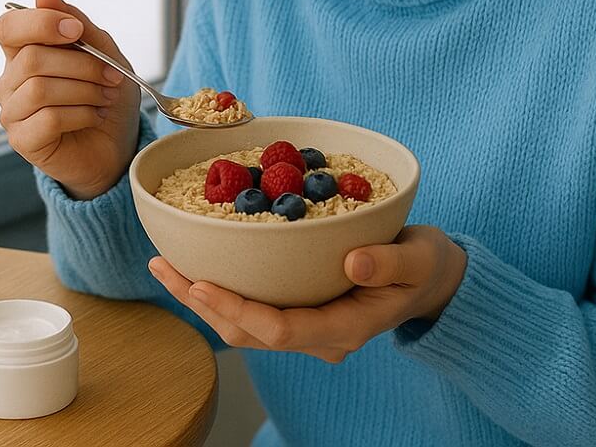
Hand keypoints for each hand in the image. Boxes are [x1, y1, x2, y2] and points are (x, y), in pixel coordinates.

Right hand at [0, 0, 141, 198]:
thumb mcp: (103, 51)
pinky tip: (94, 116)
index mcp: (24, 52)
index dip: (40, 23)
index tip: (76, 31)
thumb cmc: (106, 94)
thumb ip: (76, 23)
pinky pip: (48, 119)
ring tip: (106, 96)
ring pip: (40, 88)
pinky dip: (81, 114)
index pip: (8, 26)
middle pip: (32, 58)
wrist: (118, 142)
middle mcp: (9, 80)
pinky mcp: (22, 140)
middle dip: (82, 64)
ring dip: (85, 90)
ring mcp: (12, 112)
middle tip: (111, 76)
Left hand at [147, 225, 466, 362]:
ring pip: (244, 325)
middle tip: (163, 266)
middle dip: (202, 302)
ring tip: (166, 265)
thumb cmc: (425, 266)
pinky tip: (198, 265)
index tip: (203, 282)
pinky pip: (253, 309)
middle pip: (249, 331)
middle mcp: (320, 336)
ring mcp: (309, 327)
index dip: (239, 309)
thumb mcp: (418, 259)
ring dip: (202, 298)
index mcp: (345, 327)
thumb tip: (352, 260)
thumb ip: (388, 262)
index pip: (282, 329)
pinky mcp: (302, 310)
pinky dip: (222, 290)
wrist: (431, 279)